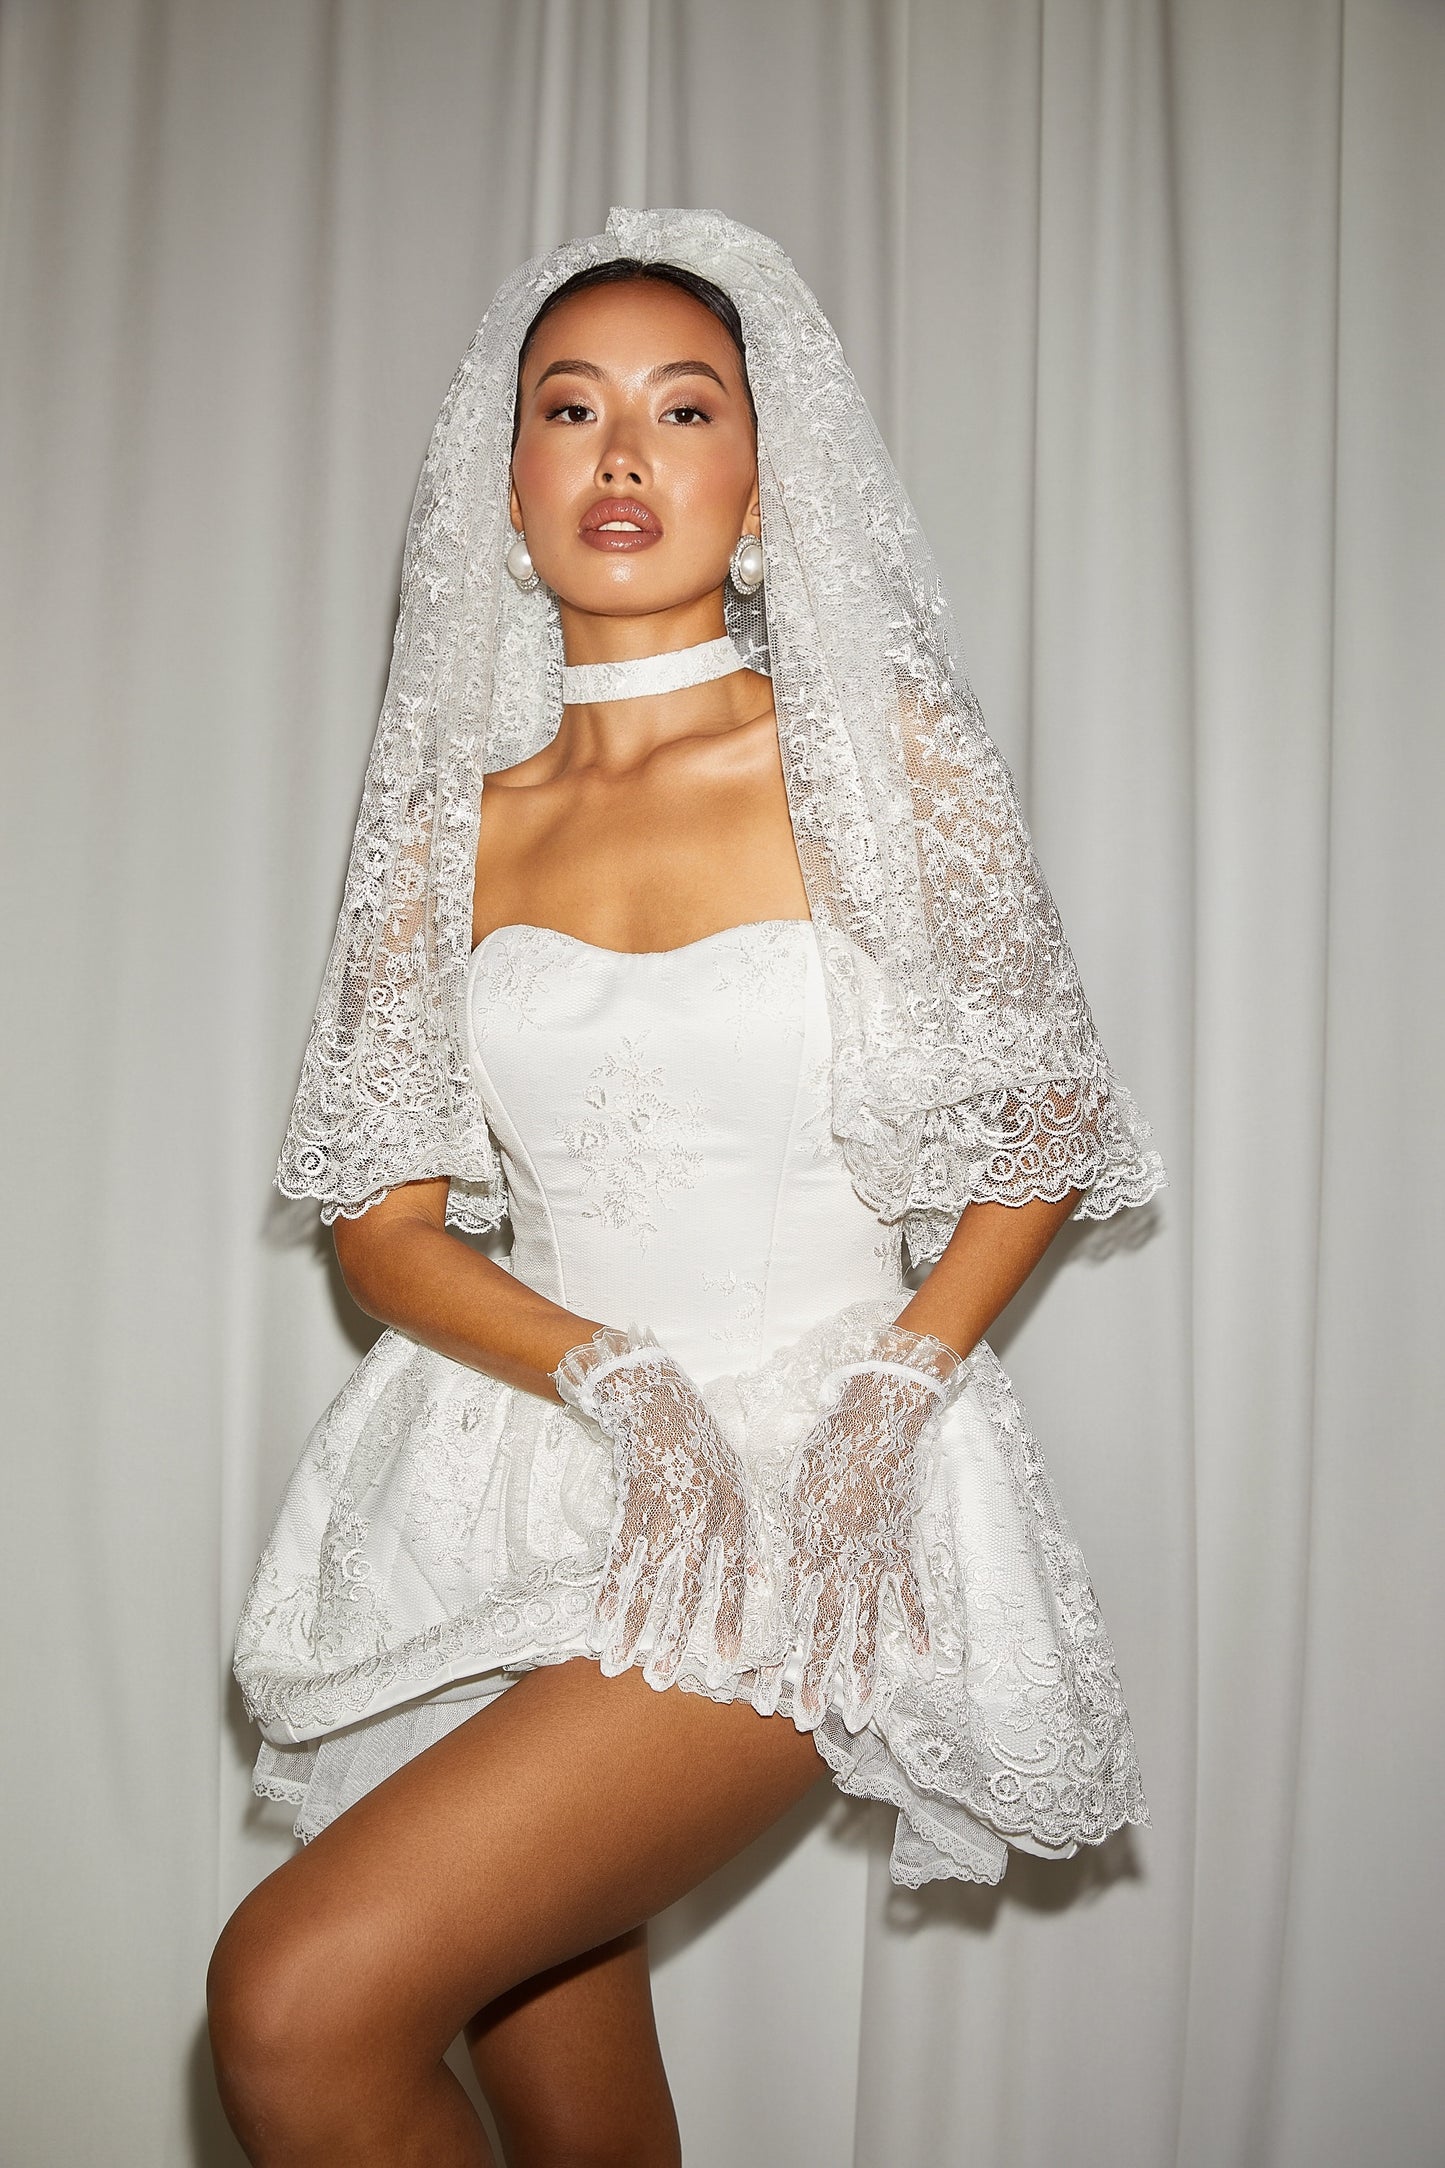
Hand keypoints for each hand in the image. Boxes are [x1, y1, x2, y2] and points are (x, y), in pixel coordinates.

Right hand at [554, 1324, 752, 1684]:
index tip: (723, 1665)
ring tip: (620, 1662)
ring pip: (649, 1577)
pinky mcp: (633, 1497)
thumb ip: (743, 1533)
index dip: (726, 1622)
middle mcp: (704, 1512)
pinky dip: (609, 1590)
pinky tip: (599, 1621)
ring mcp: (667, 1504)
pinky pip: (620, 1553)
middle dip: (674, 1637)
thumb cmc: (701, 1445)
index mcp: (734, 1511)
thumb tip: (760, 1581)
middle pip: (689, 1587)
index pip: (734, 1578)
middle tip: (662, 1680)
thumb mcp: (735, 1482)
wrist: (658, 1396)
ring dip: (634, 1624)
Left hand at [783, 1323, 962, 1728]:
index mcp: (807, 1541)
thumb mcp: (795, 1490)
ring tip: (860, 1710)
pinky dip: (914, 1623)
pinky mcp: (902, 1544)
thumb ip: (790, 1538)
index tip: (761, 1688)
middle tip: (806, 1719)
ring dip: (861, 1668)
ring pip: (866, 1622)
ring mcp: (876, 1554)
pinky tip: (917, 1657)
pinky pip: (909, 1592)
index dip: (775, 1648)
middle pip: (825, 1627)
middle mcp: (840, 1557)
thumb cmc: (826, 1446)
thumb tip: (776, 1582)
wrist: (879, 1413)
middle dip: (813, 1676)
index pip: (787, 1607)